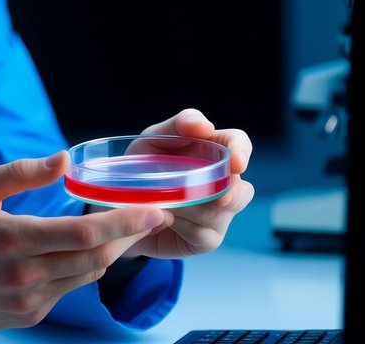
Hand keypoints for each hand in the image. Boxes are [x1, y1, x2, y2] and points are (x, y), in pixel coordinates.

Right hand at [0, 152, 171, 341]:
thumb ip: (22, 172)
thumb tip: (64, 159)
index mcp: (12, 239)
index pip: (84, 233)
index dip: (125, 222)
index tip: (153, 210)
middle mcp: (24, 276)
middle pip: (96, 258)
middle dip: (129, 235)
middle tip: (151, 215)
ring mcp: (28, 301)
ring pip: (87, 277)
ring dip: (110, 252)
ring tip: (123, 228)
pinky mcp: (28, 316)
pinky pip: (68, 289)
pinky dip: (83, 268)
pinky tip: (83, 250)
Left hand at [120, 108, 254, 258]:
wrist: (122, 206)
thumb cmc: (142, 165)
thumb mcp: (152, 140)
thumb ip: (178, 126)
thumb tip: (204, 125)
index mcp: (212, 150)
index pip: (238, 143)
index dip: (241, 151)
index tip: (237, 163)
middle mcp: (222, 182)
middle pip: (242, 189)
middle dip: (231, 194)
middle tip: (217, 198)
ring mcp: (219, 213)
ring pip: (220, 213)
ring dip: (190, 207)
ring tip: (163, 200)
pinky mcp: (208, 239)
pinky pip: (203, 234)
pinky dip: (181, 225)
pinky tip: (164, 218)